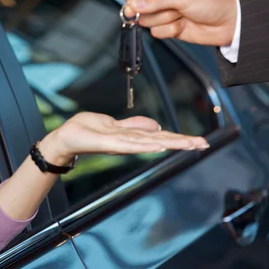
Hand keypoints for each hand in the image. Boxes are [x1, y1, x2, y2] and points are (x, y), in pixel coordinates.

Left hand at [40, 112, 208, 163]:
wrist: (65, 138)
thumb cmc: (86, 130)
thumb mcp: (114, 123)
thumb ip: (135, 125)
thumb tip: (156, 126)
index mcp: (131, 137)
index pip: (160, 136)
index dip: (179, 138)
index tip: (200, 141)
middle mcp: (128, 142)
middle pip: (160, 141)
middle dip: (181, 143)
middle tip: (203, 145)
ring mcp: (119, 144)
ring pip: (149, 142)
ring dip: (169, 143)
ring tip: (188, 144)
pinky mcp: (108, 143)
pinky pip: (129, 143)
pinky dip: (144, 144)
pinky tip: (158, 144)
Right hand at [124, 0, 236, 46]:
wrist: (226, 22)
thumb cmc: (211, 1)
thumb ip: (156, 1)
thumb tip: (133, 4)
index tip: (135, 8)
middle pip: (139, 7)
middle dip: (156, 11)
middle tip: (173, 8)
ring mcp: (163, 11)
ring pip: (147, 21)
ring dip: (166, 21)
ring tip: (182, 15)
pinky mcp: (166, 26)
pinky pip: (156, 32)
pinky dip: (170, 31)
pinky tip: (183, 24)